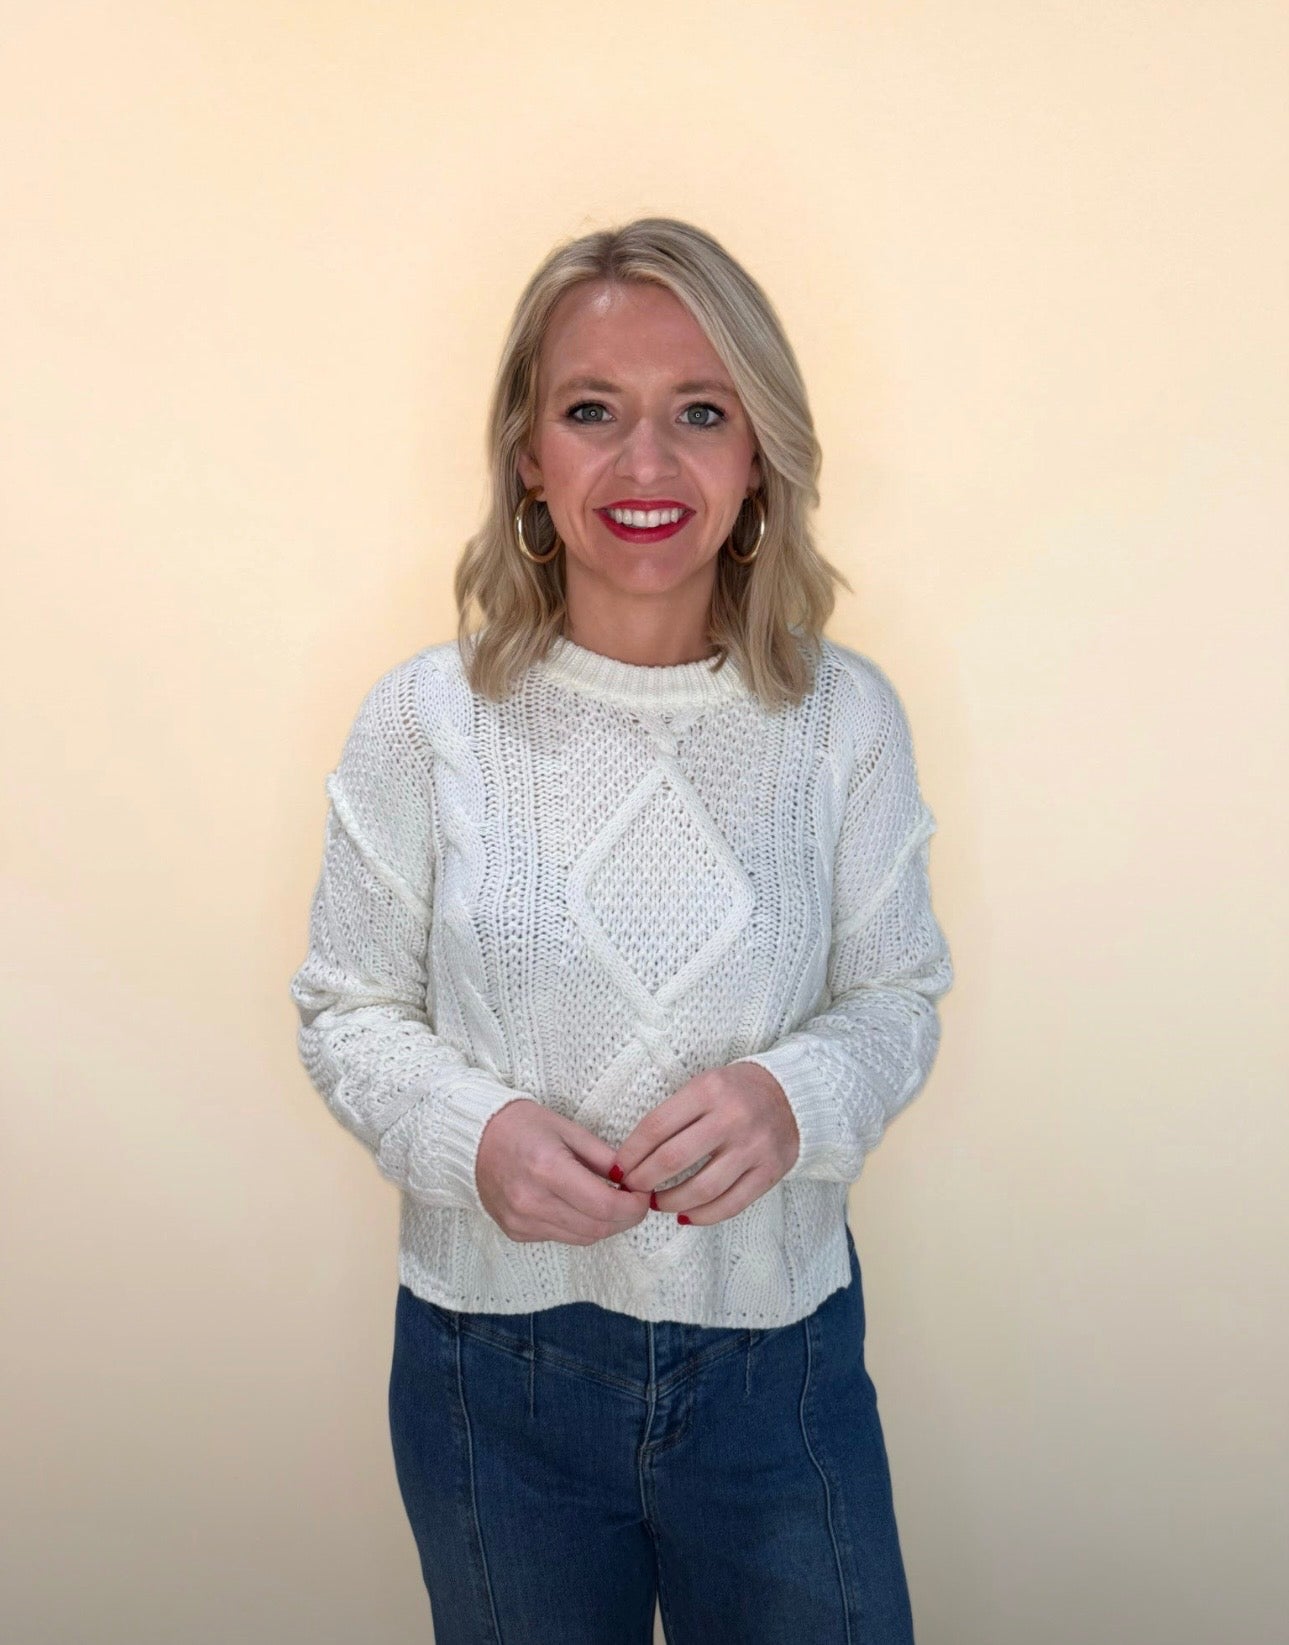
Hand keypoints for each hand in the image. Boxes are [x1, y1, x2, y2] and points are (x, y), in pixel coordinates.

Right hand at [476, 1098, 651, 1244]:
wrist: (471, 1138)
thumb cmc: (521, 1125)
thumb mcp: (568, 1129)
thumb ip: (603, 1157)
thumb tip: (633, 1179)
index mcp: (548, 1169)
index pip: (605, 1206)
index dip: (633, 1206)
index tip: (643, 1195)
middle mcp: (532, 1202)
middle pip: (597, 1228)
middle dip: (624, 1218)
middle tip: (633, 1200)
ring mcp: (522, 1221)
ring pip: (582, 1238)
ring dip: (603, 1224)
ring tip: (609, 1201)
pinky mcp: (516, 1232)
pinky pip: (560, 1236)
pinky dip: (578, 1226)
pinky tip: (576, 1204)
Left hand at [611, 1063, 799, 1225]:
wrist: (793, 1095)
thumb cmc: (736, 1091)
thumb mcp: (704, 1085)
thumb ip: (674, 1115)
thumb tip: (634, 1156)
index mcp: (708, 1090)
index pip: (656, 1127)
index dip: (631, 1153)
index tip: (619, 1168)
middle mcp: (732, 1118)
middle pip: (673, 1160)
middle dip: (643, 1180)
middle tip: (632, 1188)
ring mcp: (753, 1147)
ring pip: (701, 1189)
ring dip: (670, 1202)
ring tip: (656, 1203)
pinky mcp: (770, 1171)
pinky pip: (730, 1204)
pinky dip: (702, 1216)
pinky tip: (685, 1215)